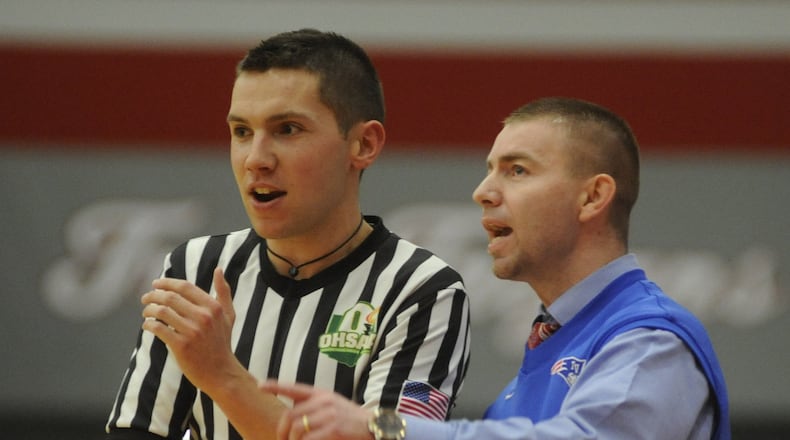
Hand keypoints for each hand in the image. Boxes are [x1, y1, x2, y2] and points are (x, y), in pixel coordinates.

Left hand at [141, 267, 238, 391]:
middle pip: (170, 297)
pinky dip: (149, 325)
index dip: (166, 283)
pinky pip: (158, 329)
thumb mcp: (228, 315)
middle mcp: (204, 317)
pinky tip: (147, 326)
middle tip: (145, 298)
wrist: (221, 372)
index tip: (155, 284)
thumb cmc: (222, 342)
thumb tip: (218, 270)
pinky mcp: (182, 346)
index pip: (185, 287)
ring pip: (162, 311)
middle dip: (153, 295)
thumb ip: (224, 292)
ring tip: (145, 312)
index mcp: (213, 307)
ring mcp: (193, 331)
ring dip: (148, 310)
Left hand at [261, 380, 373, 439]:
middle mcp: (323, 401)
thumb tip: (289, 419)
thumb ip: (312, 408)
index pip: (294, 388)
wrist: (373, 426)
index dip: (276, 386)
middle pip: (290, 415)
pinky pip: (308, 439)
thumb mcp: (331, 406)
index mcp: (321, 394)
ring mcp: (329, 414)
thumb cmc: (349, 420)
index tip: (260, 385)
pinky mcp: (333, 429)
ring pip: (296, 428)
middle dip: (281, 431)